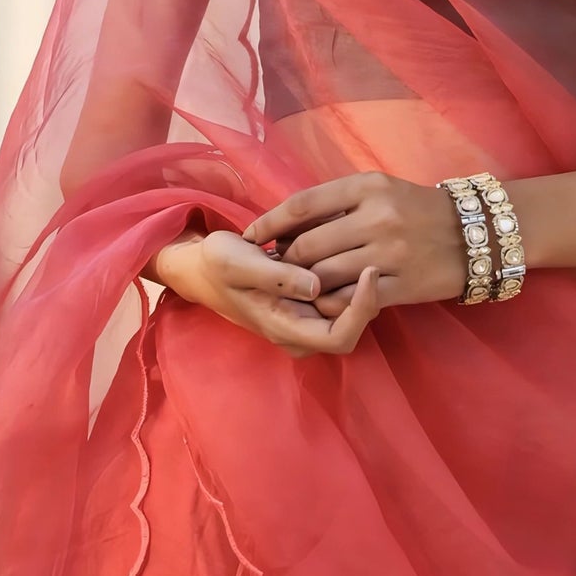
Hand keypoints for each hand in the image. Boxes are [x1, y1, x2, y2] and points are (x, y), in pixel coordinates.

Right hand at [151, 226, 380, 358]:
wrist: (205, 266)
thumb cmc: (219, 265)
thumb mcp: (237, 263)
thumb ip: (276, 277)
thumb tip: (316, 285)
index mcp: (286, 329)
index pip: (341, 336)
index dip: (362, 309)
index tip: (370, 270)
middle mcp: (304, 331)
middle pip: (354, 321)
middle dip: (364, 287)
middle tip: (365, 246)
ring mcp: (309, 316)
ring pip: (351, 303)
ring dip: (358, 274)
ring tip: (353, 239)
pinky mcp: (312, 299)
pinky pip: (341, 289)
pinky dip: (348, 267)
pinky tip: (342, 240)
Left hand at [242, 172, 468, 315]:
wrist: (475, 234)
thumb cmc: (417, 209)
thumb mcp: (380, 189)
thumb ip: (337, 202)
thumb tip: (286, 224)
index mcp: (368, 187)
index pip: (302, 204)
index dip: (269, 222)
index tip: (249, 235)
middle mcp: (377, 217)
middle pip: (307, 245)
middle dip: (282, 260)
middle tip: (269, 268)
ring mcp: (389, 254)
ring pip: (323, 276)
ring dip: (300, 285)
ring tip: (290, 286)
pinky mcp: (400, 286)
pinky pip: (349, 300)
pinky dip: (329, 303)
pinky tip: (320, 302)